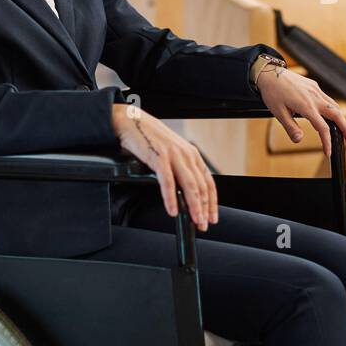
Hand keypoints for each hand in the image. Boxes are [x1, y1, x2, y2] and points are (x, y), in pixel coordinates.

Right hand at [112, 103, 217, 229]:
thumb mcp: (173, 153)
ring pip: (189, 185)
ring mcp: (173, 155)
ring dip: (193, 206)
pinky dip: (171, 198)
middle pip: (201, 186)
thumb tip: (185, 193)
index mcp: (192, 155)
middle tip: (204, 224)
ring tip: (194, 220)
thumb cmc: (151, 139)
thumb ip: (181, 169)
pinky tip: (172, 209)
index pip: (208, 182)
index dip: (212, 202)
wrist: (133, 121)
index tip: (212, 217)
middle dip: (204, 208)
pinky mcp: (159, 157)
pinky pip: (168, 181)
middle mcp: (186, 155)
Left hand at [256, 66, 345, 157]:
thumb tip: (299, 140)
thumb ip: (291, 128)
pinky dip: (333, 109)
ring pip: (334, 106)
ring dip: (341, 118)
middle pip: (337, 114)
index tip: (328, 152)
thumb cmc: (272, 93)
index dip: (327, 142)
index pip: (322, 128)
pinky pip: (328, 99)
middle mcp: (314, 97)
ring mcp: (315, 90)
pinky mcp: (314, 86)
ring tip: (342, 129)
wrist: (270, 73)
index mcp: (306, 106)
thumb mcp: (279, 113)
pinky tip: (330, 115)